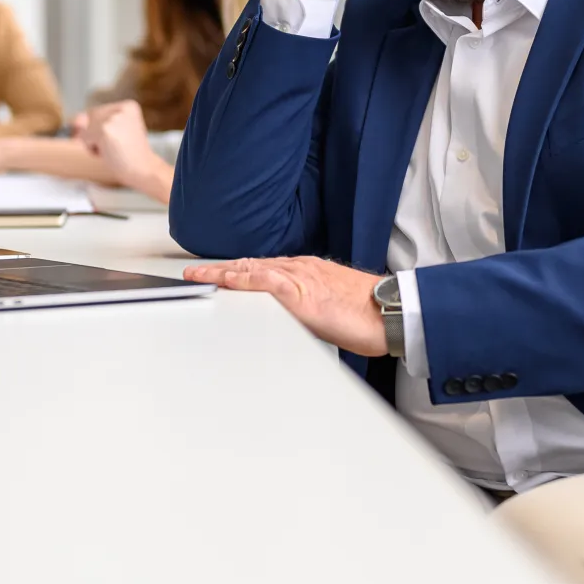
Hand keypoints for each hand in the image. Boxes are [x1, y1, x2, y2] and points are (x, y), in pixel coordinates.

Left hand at [73, 100, 170, 199]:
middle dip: (97, 135)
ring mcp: (113, 118)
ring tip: (114, 149)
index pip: (98, 112)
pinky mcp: (105, 129)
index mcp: (129, 105)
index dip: (101, 130)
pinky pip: (85, 139)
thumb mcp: (114, 132)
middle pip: (91, 118)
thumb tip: (75, 122)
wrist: (144, 170)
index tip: (121, 140)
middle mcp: (121, 107)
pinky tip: (110, 152)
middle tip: (118, 146)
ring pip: (86, 129)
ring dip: (95, 143)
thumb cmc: (129, 155)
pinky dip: (92, 150)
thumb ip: (92, 123)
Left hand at [184, 256, 386, 355]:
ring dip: (222, 272)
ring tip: (197, 275)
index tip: (215, 273)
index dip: (236, 271)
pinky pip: (265, 282)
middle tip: (193, 272)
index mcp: (306, 272)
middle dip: (220, 269)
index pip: (262, 268)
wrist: (390, 312)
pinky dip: (243, 280)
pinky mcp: (303, 291)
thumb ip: (307, 307)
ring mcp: (301, 277)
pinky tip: (225, 281)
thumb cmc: (368, 313)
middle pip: (250, 266)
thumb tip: (292, 318)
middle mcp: (300, 268)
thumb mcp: (329, 307)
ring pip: (252, 270)